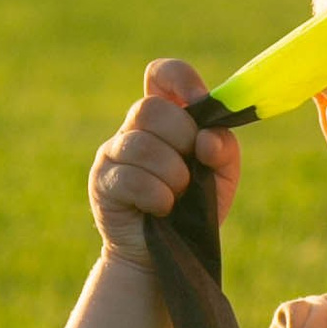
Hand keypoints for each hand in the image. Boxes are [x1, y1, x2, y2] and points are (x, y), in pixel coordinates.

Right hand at [89, 59, 239, 266]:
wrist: (165, 254)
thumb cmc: (194, 208)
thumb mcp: (221, 177)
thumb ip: (223, 150)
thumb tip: (207, 139)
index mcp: (166, 117)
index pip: (162, 74)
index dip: (181, 81)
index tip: (200, 103)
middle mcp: (134, 128)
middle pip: (151, 108)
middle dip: (181, 138)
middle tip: (191, 167)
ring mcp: (113, 153)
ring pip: (141, 144)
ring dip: (172, 173)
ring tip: (179, 194)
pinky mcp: (102, 182)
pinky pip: (131, 178)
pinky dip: (157, 196)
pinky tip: (163, 209)